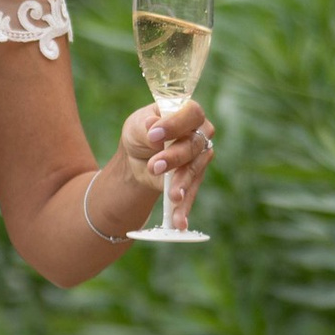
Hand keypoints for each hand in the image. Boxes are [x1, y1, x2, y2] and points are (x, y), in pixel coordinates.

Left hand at [116, 95, 215, 211]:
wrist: (136, 159)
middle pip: (195, 144)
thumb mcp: (135, 127)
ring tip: (171, 195)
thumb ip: (145, 127)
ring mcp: (199, 157)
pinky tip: (179, 221)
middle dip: (175, 156)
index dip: (176, 124)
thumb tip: (152, 126)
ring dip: (182, 183)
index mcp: (185, 113)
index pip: (191, 113)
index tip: (154, 134)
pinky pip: (192, 194)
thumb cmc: (140, 135)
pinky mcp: (194, 179)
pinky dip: (184, 207)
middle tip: (155, 166)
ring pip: (195, 170)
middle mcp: (198, 133)